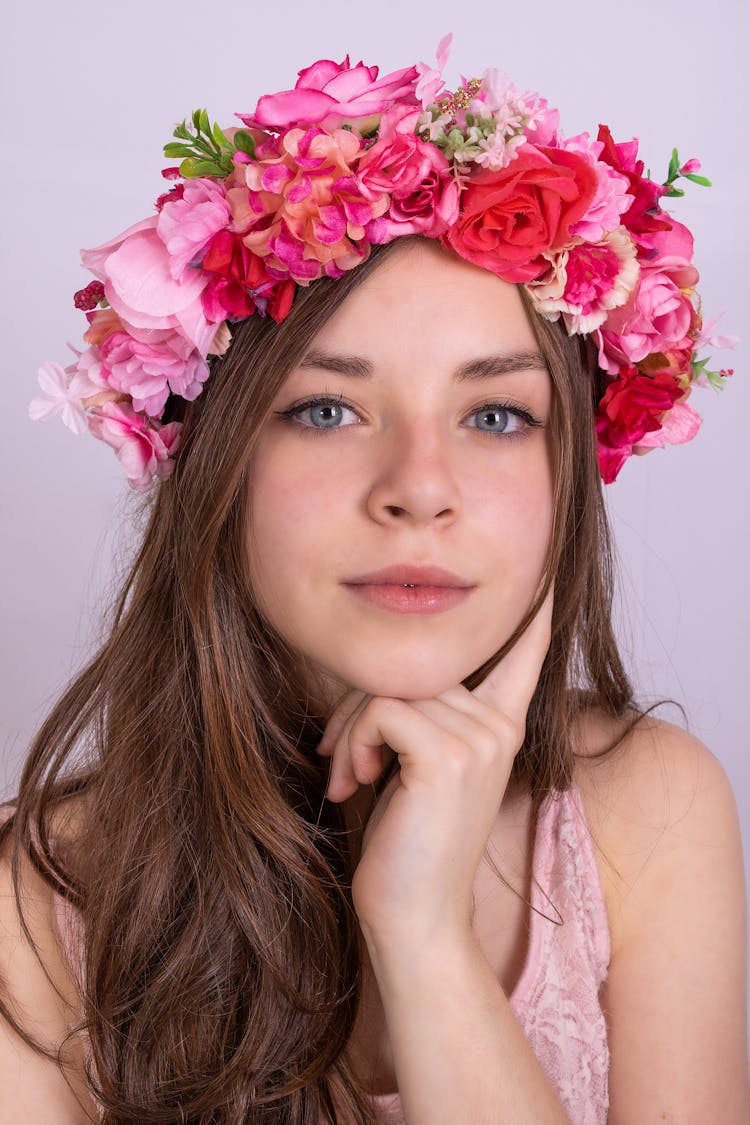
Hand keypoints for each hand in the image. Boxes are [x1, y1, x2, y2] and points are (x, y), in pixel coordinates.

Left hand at [315, 587, 553, 950]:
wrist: (414, 919)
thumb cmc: (406, 845)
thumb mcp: (418, 768)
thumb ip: (420, 717)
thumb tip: (380, 679)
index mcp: (499, 727)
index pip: (525, 655)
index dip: (535, 613)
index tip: (549, 572)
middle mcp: (498, 726)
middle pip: (416, 665)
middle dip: (361, 704)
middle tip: (340, 755)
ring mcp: (480, 739)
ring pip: (391, 686)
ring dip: (350, 729)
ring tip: (345, 776)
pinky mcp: (448, 756)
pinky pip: (380, 710)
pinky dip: (352, 741)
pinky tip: (352, 782)